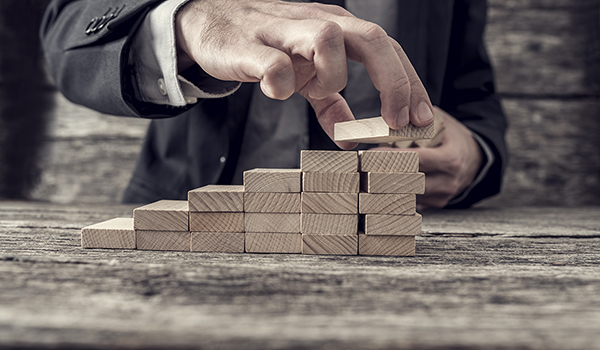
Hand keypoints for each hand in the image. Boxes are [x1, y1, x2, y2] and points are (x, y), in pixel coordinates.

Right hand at [176, 0, 433, 148]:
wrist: (210, 22)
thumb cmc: (267, 47)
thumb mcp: (305, 75)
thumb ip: (329, 104)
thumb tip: (351, 138)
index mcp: (336, 28)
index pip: (387, 49)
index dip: (410, 84)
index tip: (421, 120)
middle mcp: (316, 22)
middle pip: (372, 38)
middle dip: (394, 82)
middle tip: (396, 123)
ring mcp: (283, 31)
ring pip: (328, 38)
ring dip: (332, 77)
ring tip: (315, 92)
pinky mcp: (248, 46)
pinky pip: (274, 64)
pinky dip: (282, 84)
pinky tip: (278, 92)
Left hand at [372, 107, 482, 209]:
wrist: (473, 159)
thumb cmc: (451, 138)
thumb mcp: (440, 123)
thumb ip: (418, 123)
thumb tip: (387, 122)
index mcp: (449, 160)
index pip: (415, 161)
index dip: (391, 159)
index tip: (369, 155)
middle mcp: (446, 182)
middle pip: (408, 183)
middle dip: (382, 176)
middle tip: (361, 168)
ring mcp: (441, 197)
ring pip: (406, 196)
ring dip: (385, 187)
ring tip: (366, 176)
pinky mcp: (434, 206)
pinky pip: (410, 202)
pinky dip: (395, 194)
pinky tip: (380, 186)